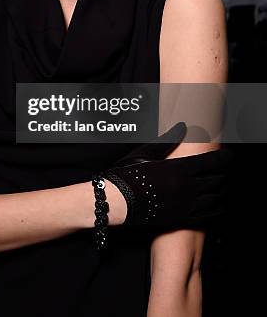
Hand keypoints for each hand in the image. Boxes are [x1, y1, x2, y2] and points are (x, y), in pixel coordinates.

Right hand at [98, 122, 231, 230]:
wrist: (118, 201)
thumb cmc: (128, 175)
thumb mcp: (147, 153)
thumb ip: (168, 140)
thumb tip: (181, 126)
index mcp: (180, 168)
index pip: (211, 162)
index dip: (224, 158)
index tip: (228, 155)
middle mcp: (186, 187)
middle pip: (216, 180)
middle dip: (223, 173)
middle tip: (224, 169)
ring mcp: (185, 205)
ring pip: (214, 198)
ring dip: (221, 191)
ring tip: (222, 185)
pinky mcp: (181, 219)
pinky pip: (206, 215)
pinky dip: (215, 209)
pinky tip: (217, 205)